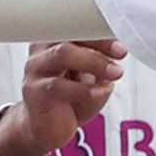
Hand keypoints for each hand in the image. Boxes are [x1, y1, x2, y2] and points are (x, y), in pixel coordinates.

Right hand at [2, 39, 124, 155]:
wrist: (49, 129)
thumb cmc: (72, 99)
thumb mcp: (94, 78)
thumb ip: (103, 62)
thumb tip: (120, 49)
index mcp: (56, 41)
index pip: (76, 26)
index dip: (99, 30)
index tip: (121, 41)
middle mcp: (42, 51)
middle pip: (68, 35)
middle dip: (98, 42)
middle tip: (121, 53)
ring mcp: (35, 70)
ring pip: (62, 54)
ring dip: (93, 62)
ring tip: (115, 72)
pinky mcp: (33, 92)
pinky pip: (57, 85)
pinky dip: (82, 89)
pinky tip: (98, 92)